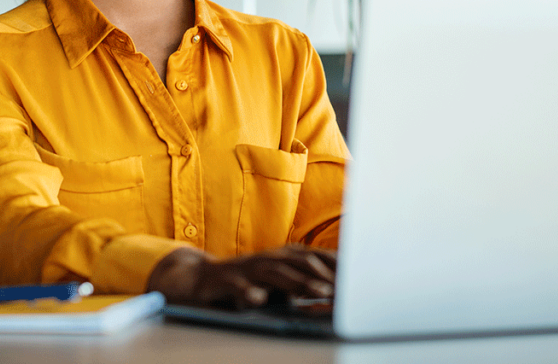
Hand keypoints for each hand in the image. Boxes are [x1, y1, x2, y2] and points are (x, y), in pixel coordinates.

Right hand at [146, 245, 335, 307]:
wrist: (198, 279)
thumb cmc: (243, 282)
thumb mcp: (274, 284)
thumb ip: (298, 286)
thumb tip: (332, 294)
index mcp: (280, 258)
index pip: (313, 256)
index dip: (335, 264)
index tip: (359, 274)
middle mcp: (266, 259)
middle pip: (299, 262)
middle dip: (325, 273)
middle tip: (347, 288)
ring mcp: (246, 269)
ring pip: (275, 272)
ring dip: (299, 282)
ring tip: (319, 293)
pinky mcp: (225, 281)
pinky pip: (237, 287)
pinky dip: (248, 293)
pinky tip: (258, 301)